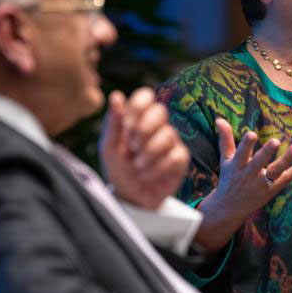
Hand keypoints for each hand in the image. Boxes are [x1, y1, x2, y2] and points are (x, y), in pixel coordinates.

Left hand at [99, 88, 189, 209]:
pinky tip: (147, 175)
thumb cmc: (119, 169)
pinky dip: (158, 168)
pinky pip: (176, 156)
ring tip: (137, 166)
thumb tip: (116, 95)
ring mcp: (171, 142)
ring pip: (168, 135)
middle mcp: (157, 127)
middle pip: (160, 111)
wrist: (130, 197)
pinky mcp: (181, 159)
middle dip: (144, 129)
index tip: (127, 125)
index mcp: (139, 119)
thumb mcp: (110, 147)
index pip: (146, 96)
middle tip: (132, 147)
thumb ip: (113, 123)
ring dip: (149, 153)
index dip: (138, 107)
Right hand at [200, 117, 291, 223]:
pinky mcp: (271, 190)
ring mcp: (261, 184)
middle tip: (275, 141)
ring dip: (285, 160)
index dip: (246, 145)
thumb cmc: (229, 178)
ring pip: (275, 171)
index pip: (241, 153)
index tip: (251, 134)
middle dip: (266, 152)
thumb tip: (220, 119)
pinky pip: (285, 179)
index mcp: (237, 165)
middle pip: (258, 162)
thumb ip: (225, 139)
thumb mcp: (225, 159)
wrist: (230, 207)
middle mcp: (249, 174)